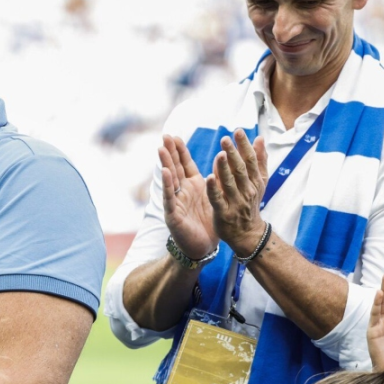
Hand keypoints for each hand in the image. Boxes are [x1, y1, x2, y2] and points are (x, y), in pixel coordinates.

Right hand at [159, 134, 217, 260]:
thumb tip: (222, 160)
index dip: (179, 150)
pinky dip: (168, 184)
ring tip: (161, 148)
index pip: (184, 164)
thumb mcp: (213, 196)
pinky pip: (170, 197)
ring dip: (166, 163)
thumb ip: (214, 180)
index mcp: (193, 185)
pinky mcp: (173, 214)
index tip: (175, 135)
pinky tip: (166, 172)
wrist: (203, 247)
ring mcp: (175, 201)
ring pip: (170, 179)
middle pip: (175, 167)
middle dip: (170, 151)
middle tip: (165, 135)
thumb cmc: (207, 222)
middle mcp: (182, 191)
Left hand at [206, 129, 267, 254]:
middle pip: (240, 169)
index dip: (244, 146)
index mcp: (254, 181)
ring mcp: (236, 202)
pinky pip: (218, 199)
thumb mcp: (258, 182)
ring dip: (224, 168)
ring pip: (229, 183)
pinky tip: (209, 178)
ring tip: (220, 153)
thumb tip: (260, 138)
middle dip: (233, 153)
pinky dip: (214, 189)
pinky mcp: (224, 213)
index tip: (238, 131)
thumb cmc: (250, 203)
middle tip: (225, 138)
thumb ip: (259, 161)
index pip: (250, 160)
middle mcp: (247, 190)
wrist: (248, 234)